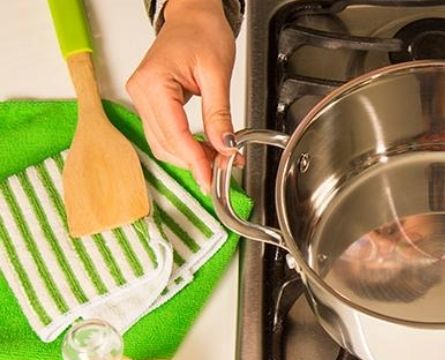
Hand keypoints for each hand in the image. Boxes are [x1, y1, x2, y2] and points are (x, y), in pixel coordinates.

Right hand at [127, 0, 235, 190]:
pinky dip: (186, 145)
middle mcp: (141, 92)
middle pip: (165, 143)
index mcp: (153, 83)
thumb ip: (219, 114)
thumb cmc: (202, 31)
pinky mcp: (151, 101)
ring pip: (163, 142)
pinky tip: (207, 149)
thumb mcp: (217, 74)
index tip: (211, 178)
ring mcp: (143, 97)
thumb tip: (224, 146)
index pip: (174, 134)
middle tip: (225, 170)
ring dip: (191, 156)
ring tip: (220, 160)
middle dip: (195, 161)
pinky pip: (166, 132)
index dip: (194, 160)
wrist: (194, 15)